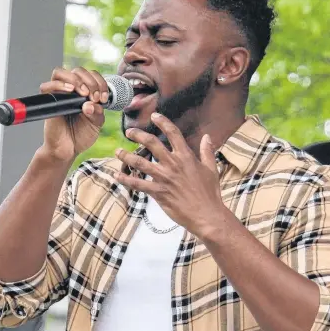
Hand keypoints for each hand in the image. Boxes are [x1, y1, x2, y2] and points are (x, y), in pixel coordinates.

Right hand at [38, 67, 107, 161]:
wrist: (68, 150)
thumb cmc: (81, 135)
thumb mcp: (96, 123)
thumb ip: (98, 112)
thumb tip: (89, 103)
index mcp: (84, 93)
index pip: (91, 75)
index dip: (100, 82)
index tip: (104, 98)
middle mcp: (70, 91)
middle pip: (78, 71)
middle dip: (91, 81)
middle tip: (95, 97)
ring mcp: (58, 95)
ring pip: (60, 72)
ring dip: (76, 79)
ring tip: (84, 93)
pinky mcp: (48, 102)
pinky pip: (47, 86)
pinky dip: (59, 85)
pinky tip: (70, 90)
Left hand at [114, 112, 225, 236]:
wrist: (206, 215)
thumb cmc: (210, 193)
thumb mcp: (211, 169)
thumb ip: (207, 151)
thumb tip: (207, 137)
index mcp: (186, 157)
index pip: (173, 133)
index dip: (163, 122)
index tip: (154, 115)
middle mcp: (173, 164)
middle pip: (152, 143)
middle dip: (138, 135)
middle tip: (129, 132)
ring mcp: (164, 178)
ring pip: (140, 162)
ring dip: (126, 156)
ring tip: (118, 152)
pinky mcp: (158, 192)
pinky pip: (138, 184)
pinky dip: (126, 180)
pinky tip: (117, 176)